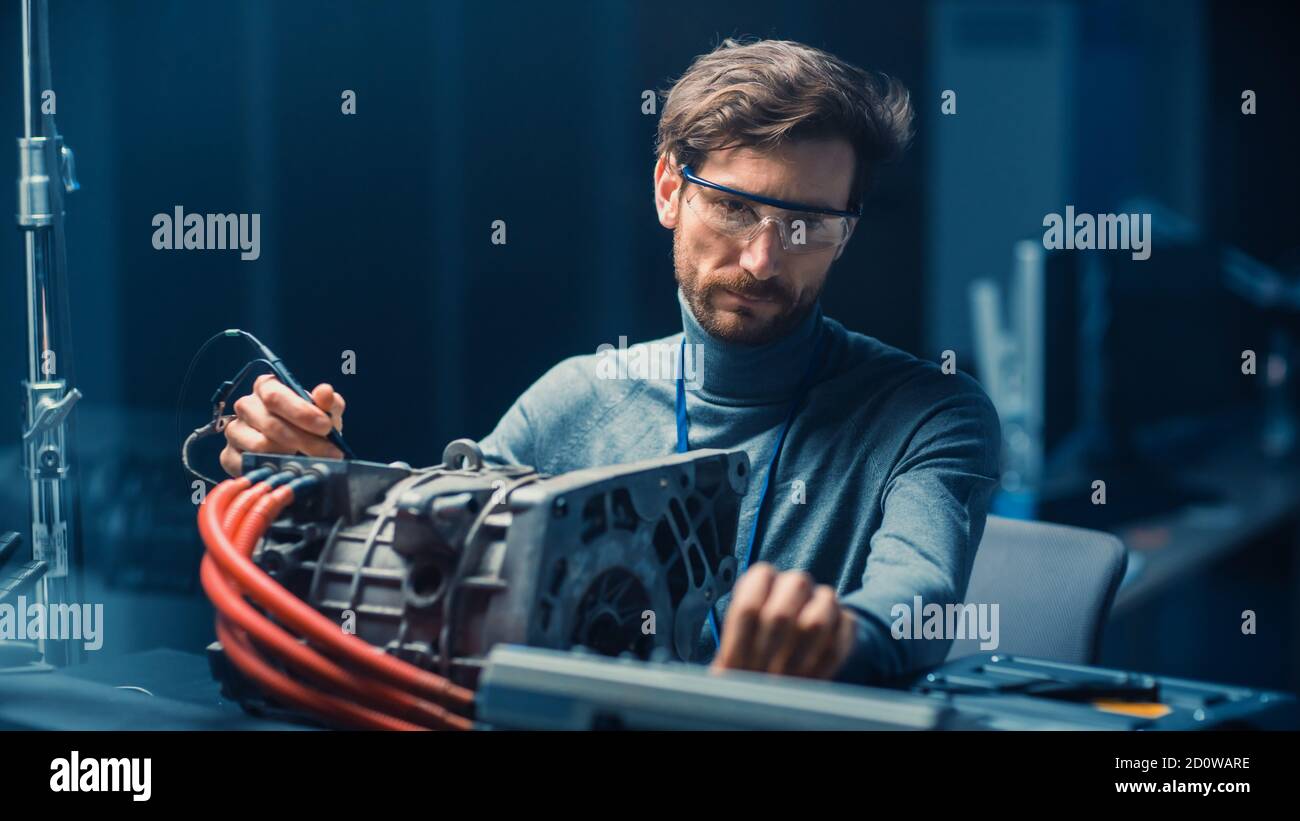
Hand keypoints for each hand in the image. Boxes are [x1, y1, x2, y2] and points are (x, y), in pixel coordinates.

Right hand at [219, 374, 345, 476]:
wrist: (300, 453)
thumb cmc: (312, 427)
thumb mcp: (327, 414)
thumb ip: (328, 402)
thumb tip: (325, 391)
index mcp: (266, 387)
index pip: (275, 396)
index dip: (301, 412)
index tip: (326, 427)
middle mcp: (245, 406)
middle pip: (270, 424)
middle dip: (304, 440)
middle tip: (329, 453)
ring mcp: (234, 431)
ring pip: (259, 446)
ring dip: (290, 457)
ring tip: (311, 462)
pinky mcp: (229, 455)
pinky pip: (247, 465)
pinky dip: (271, 470)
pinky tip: (288, 471)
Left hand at [710, 562, 858, 678]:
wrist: (791, 654)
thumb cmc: (755, 655)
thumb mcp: (734, 654)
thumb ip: (728, 658)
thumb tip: (721, 676)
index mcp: (759, 582)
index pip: (748, 603)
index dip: (741, 643)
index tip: (736, 668)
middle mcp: (792, 584)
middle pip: (781, 612)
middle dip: (770, 654)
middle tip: (763, 677)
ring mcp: (823, 599)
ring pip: (817, 620)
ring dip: (798, 659)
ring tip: (785, 679)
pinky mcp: (847, 620)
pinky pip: (842, 638)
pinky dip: (824, 664)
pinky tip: (809, 679)